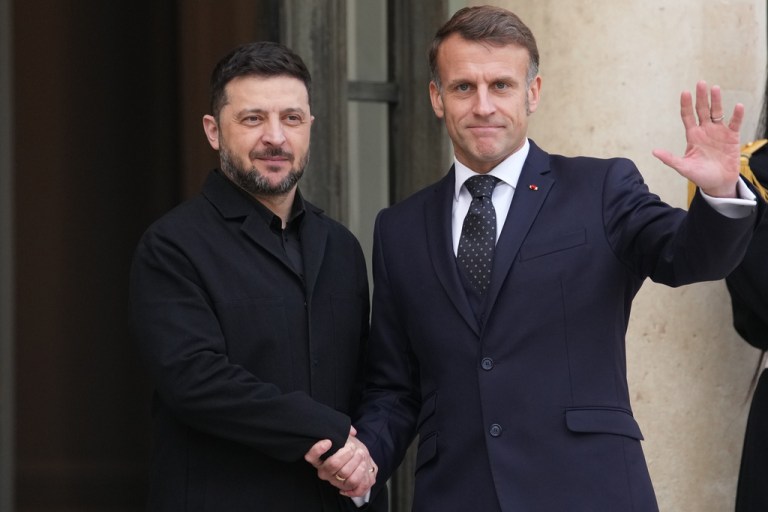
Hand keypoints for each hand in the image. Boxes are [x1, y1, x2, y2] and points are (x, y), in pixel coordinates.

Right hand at [304, 427, 377, 497]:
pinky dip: (361, 472)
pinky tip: (363, 465)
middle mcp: (324, 471)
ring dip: (356, 461)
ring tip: (360, 454)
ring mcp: (334, 480)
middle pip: (333, 464)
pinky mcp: (345, 487)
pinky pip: (353, 483)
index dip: (318, 449)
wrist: (358, 461)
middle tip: (353, 447)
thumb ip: (345, 431)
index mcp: (318, 459)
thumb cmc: (347, 448)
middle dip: (347, 453)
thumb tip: (352, 431)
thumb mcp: (344, 437)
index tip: (328, 441)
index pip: (311, 456)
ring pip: (345, 473)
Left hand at [652, 80, 743, 197]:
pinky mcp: (732, 137)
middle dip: (701, 97)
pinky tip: (737, 106)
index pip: (688, 116)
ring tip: (715, 88)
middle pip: (702, 110)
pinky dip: (736, 115)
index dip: (686, 105)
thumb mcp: (683, 167)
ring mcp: (719, 132)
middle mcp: (705, 130)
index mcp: (692, 136)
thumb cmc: (699, 176)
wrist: (718, 184)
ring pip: (717, 113)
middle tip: (700, 83)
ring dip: (716, 101)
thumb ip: (670, 159)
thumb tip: (654, 151)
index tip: (685, 92)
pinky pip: (734, 123)